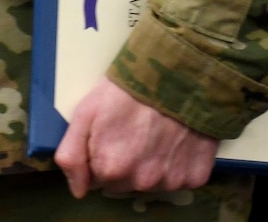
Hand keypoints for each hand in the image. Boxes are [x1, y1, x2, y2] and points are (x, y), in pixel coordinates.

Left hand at [55, 77, 217, 198]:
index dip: (100, 157)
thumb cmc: (125, 91)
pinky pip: (179, 180)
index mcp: (110, 169)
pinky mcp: (195, 178)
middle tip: (131, 133)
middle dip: (124, 164)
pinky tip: (173, 142)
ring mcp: (170, 182)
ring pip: (151, 184)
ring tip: (153, 135)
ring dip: (149, 166)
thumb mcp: (86, 113)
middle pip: (124, 184)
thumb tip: (77, 190)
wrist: (176, 77)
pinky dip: (175, 165)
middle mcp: (141, 183)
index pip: (96, 180)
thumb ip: (72, 155)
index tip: (109, 136)